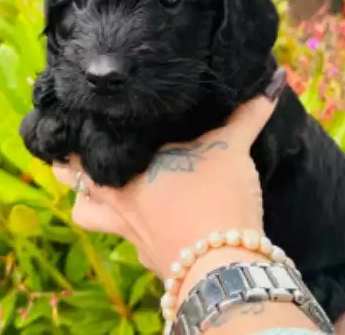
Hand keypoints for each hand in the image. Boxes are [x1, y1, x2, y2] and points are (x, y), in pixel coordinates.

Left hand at [52, 70, 284, 278]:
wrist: (225, 265)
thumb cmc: (217, 199)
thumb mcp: (232, 150)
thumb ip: (249, 114)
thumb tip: (275, 79)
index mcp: (127, 169)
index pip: (83, 144)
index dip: (72, 130)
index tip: (72, 114)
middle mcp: (117, 199)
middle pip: (70, 178)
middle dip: (68, 163)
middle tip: (74, 147)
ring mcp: (127, 230)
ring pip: (85, 213)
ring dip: (87, 198)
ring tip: (96, 183)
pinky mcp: (146, 254)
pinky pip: (120, 237)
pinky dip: (124, 225)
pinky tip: (141, 217)